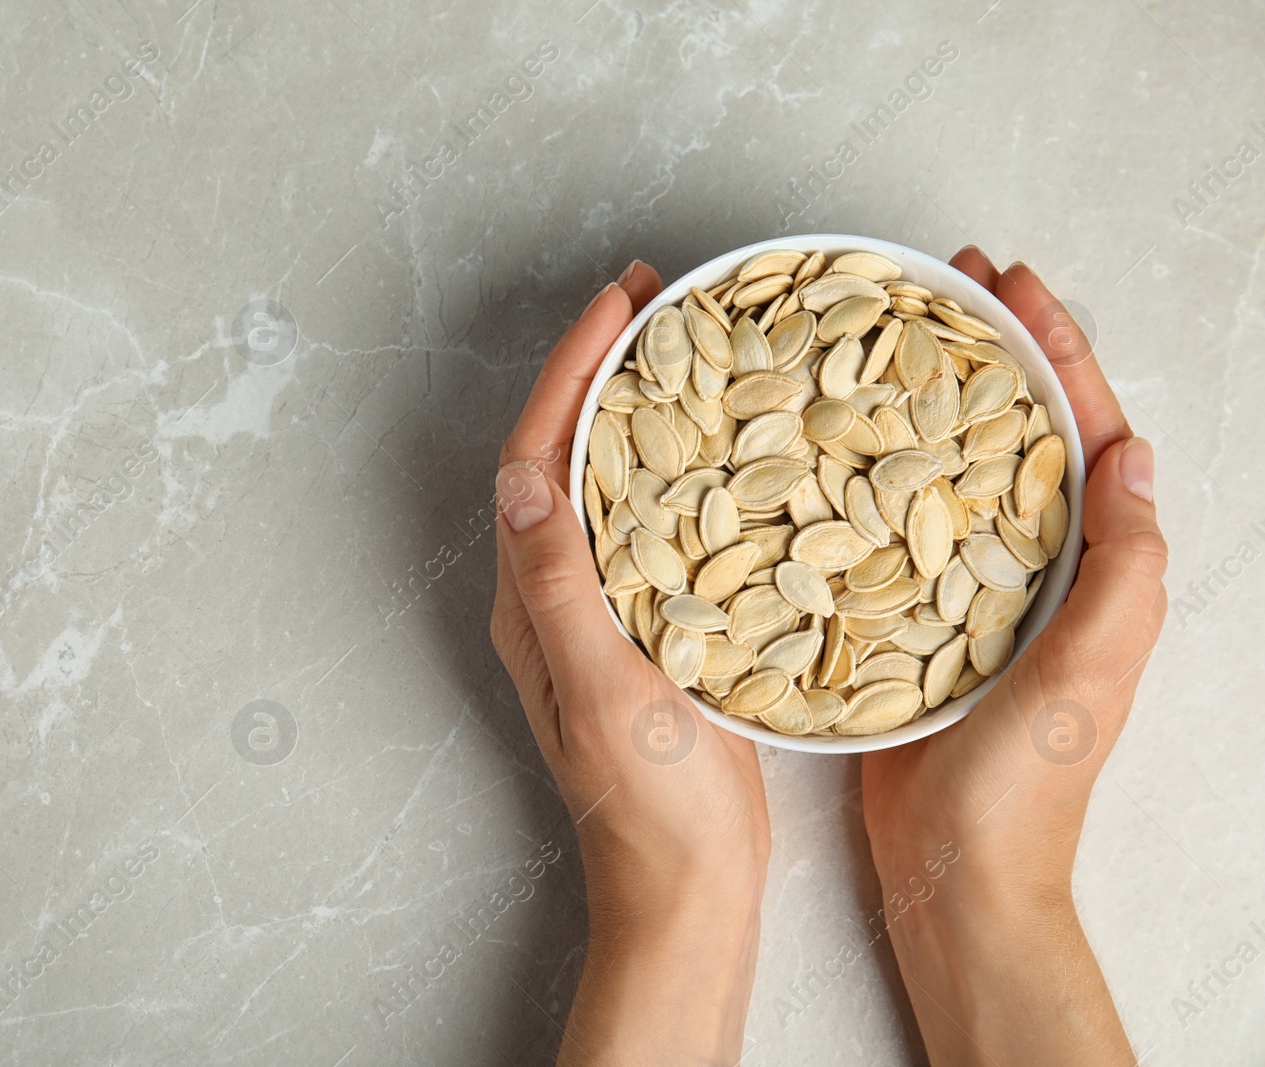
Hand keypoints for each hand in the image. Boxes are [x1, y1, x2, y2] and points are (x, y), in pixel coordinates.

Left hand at [491, 263, 769, 1065]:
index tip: (616, 306)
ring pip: (610, 480)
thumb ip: (562, 587)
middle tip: (653, 299)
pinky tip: (728, 445)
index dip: (567, 373)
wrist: (687, 886)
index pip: (535, 459)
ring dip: (636, 406)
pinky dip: (679, 466)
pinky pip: (654, 521)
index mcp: (533, 600)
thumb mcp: (602, 689)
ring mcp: (605, 609)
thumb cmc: (646, 804)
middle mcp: (556, 594)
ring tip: (687, 345)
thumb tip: (521, 479)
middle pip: (565, 453)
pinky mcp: (653, 628)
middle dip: (598, 368)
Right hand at [861, 248, 1166, 1065]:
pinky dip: (874, 473)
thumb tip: (1132, 452)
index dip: (1054, 351)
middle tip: (946, 284)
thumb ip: (1122, 570)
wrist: (958, 870)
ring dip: (928, 399)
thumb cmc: (1029, 784)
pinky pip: (896, 524)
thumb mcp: (1092, 672)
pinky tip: (830, 443)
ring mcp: (968, 587)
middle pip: (1016, 431)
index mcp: (1091, 567)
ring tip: (886, 338)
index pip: (1082, 432)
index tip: (1010, 284)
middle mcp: (1034, 565)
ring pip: (952, 468)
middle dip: (990, 351)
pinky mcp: (909, 616)